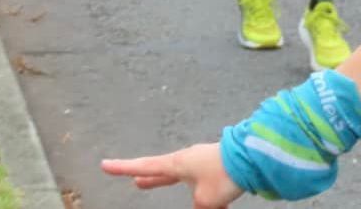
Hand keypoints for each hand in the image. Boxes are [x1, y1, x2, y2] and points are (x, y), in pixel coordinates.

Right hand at [102, 142, 242, 208]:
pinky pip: (204, 183)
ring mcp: (204, 161)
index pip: (144, 166)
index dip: (123, 168)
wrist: (255, 156)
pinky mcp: (219, 165)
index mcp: (177, 163)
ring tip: (149, 183)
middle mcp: (187, 160)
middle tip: (134, 180)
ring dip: (169, 182)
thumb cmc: (224, 174)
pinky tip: (214, 204)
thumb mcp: (207, 200)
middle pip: (162, 171)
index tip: (104, 164)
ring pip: (181, 177)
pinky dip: (203, 195)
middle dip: (148, 177)